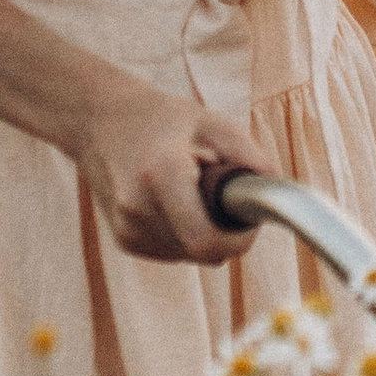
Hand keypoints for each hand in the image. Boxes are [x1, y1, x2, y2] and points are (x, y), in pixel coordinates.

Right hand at [77, 92, 266, 265]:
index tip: (247, 218)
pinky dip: (184, 235)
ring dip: (204, 233)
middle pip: (203, 252)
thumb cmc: (160, 119)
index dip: (238, 239)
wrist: (99, 122)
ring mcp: (128, 229)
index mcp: (161, 174)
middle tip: (223, 197)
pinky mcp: (124, 241)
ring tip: (192, 192)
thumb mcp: (212, 123)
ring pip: (190, 256)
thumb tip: (276, 192)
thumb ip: (250, 157)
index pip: (205, 240)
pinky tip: (174, 203)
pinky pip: (173, 253)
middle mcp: (138, 208)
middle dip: (225, 233)